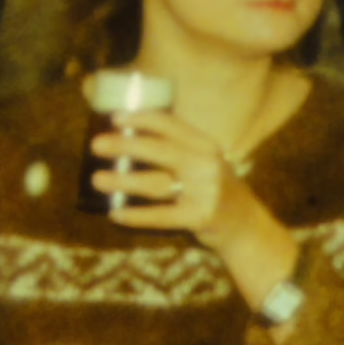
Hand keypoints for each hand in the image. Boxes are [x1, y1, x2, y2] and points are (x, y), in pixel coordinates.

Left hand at [93, 108, 299, 311]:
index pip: (171, 124)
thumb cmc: (215, 190)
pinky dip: (136, 215)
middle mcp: (207, 164)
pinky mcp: (200, 217)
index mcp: (206, 145)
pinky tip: (115, 213)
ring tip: (97, 179)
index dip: (142, 119)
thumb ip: (179, 150)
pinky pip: (161, 216)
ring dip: (123, 181)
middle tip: (97, 145)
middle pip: (160, 150)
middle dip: (125, 146)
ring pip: (156, 184)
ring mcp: (205, 191)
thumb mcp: (205, 163)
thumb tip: (129, 139)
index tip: (115, 118)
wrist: (246, 227)